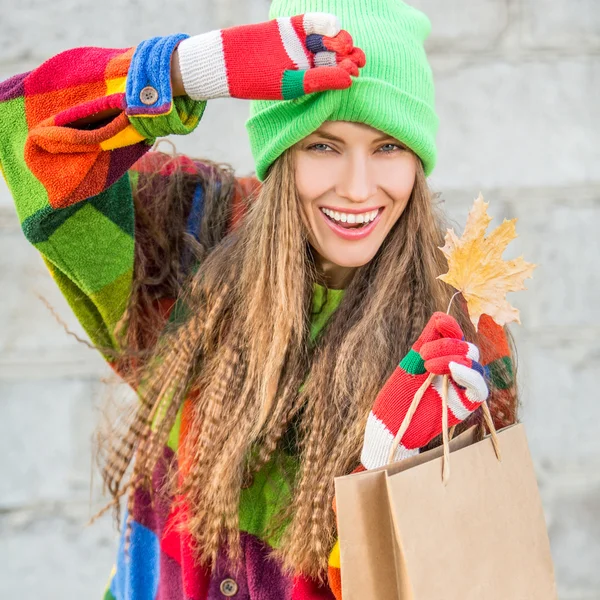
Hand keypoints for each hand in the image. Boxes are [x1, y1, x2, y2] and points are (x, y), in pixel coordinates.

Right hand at [176, 13, 365, 100]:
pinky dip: (323, 23)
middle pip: (334, 56)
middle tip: (356, 57)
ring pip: (326, 39)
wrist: (227, 61)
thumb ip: (320, 80)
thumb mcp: (291, 84)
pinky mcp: (289, 27)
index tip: (355, 72)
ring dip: (338, 39)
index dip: (347, 72)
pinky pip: (311, 23)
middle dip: (347, 56)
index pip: (333, 75)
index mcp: (307, 82)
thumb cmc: (257, 80)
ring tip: (343, 43)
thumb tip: (350, 80)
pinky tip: (333, 27)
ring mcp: (298, 44)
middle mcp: (305, 64)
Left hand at [360, 312, 488, 469]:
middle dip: (447, 346)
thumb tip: (441, 316)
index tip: (441, 324)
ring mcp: (462, 388)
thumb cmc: (397, 395)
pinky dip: (469, 375)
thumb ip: (427, 339)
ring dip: (454, 358)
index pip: (457, 337)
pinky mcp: (466, 405)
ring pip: (475, 363)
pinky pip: (479, 387)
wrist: (390, 425)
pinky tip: (453, 370)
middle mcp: (456, 372)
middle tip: (423, 356)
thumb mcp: (411, 362)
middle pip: (467, 349)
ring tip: (429, 364)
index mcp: (443, 359)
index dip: (452, 328)